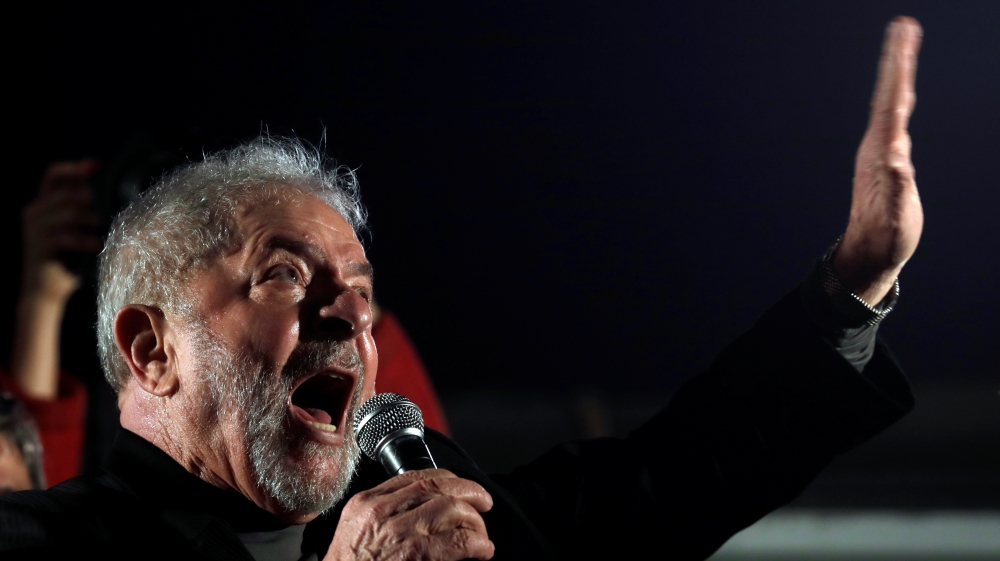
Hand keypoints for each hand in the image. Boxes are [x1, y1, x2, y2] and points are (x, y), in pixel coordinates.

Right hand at [21, 159, 102, 302]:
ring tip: (97, 230)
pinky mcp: (40, 247)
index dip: (75, 168)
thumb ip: (78, 209)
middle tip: (97, 217)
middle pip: (66, 193)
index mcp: (42, 205)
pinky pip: (68, 236)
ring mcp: (35, 230)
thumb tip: (95, 190)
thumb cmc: (66, 259)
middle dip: (87, 201)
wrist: (45, 291)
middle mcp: (34, 213)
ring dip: (89, 219)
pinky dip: (87, 241)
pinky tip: (97, 247)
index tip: (97, 166)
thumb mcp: (73, 229)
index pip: (54, 175)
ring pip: (69, 212)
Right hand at [325, 469, 494, 560]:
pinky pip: (457, 540)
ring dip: (475, 521)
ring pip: (451, 509)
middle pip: (437, 486)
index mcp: (366, 503)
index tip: (461, 485)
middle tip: (483, 503)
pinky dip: (477, 543)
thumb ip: (382, 515)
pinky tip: (482, 550)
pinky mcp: (413, 554)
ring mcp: (396, 533)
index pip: (415, 476)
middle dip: (468, 492)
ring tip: (482, 534)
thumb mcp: (356, 532)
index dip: (447, 478)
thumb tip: (421, 509)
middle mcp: (381, 512)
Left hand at [834, 17, 922, 304]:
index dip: (899, 71)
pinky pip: (896, 119)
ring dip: (898, 73)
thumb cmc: (883, 238)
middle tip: (903, 25)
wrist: (869, 253)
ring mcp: (882, 151)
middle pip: (890, 95)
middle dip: (897, 60)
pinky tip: (903, 89)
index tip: (903, 40)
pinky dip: (901, 97)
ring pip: (892, 103)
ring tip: (903, 44)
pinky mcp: (888, 159)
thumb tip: (898, 165)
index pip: (892, 103)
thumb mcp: (894, 219)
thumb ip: (897, 192)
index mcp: (881, 153)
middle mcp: (879, 146)